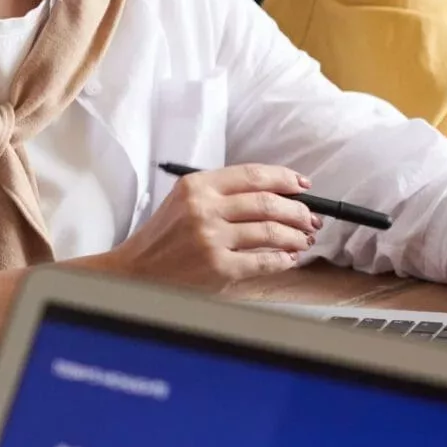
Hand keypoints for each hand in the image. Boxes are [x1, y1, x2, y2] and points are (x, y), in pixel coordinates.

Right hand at [97, 164, 321, 290]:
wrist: (136, 272)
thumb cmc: (164, 237)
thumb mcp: (185, 201)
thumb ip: (223, 193)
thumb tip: (275, 195)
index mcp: (197, 186)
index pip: (253, 174)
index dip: (285, 178)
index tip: (303, 185)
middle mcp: (204, 208)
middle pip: (268, 202)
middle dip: (298, 211)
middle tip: (310, 218)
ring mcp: (211, 239)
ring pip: (270, 232)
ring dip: (295, 236)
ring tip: (304, 239)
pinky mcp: (218, 268)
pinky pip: (263, 261)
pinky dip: (282, 260)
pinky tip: (288, 259)